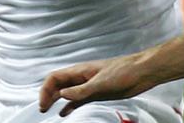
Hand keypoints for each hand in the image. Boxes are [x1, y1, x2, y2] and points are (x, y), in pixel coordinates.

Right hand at [39, 54, 153, 115]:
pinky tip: (64, 113)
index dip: (46, 89)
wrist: (141, 73)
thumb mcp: (100, 84)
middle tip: (43, 109)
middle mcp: (81, 77)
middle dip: (48, 95)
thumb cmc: (123, 72)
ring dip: (56, 100)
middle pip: (58, 84)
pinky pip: (78, 99)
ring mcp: (88, 85)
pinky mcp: (96, 92)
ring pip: (66, 92)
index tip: (43, 104)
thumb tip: (62, 95)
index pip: (55, 77)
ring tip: (48, 111)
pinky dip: (69, 106)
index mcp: (80, 71)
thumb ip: (81, 90)